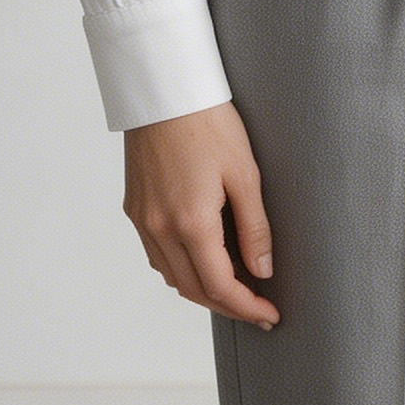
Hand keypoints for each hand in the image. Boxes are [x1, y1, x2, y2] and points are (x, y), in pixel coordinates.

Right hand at [122, 100, 280, 329]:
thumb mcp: (245, 173)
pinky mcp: (134, 207)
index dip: (247, 307)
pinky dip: (181, 268)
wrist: (165, 89)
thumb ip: (255, 228)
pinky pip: (156, 255)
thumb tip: (263, 270)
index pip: (220, 286)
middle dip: (228, 305)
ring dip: (203, 289)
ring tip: (235, 286)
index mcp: (190, 223)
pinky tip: (202, 258)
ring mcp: (142, 220)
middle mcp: (159, 229)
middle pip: (193, 290)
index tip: (269, 316)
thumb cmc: (208, 122)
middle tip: (258, 309)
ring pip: (171, 276)